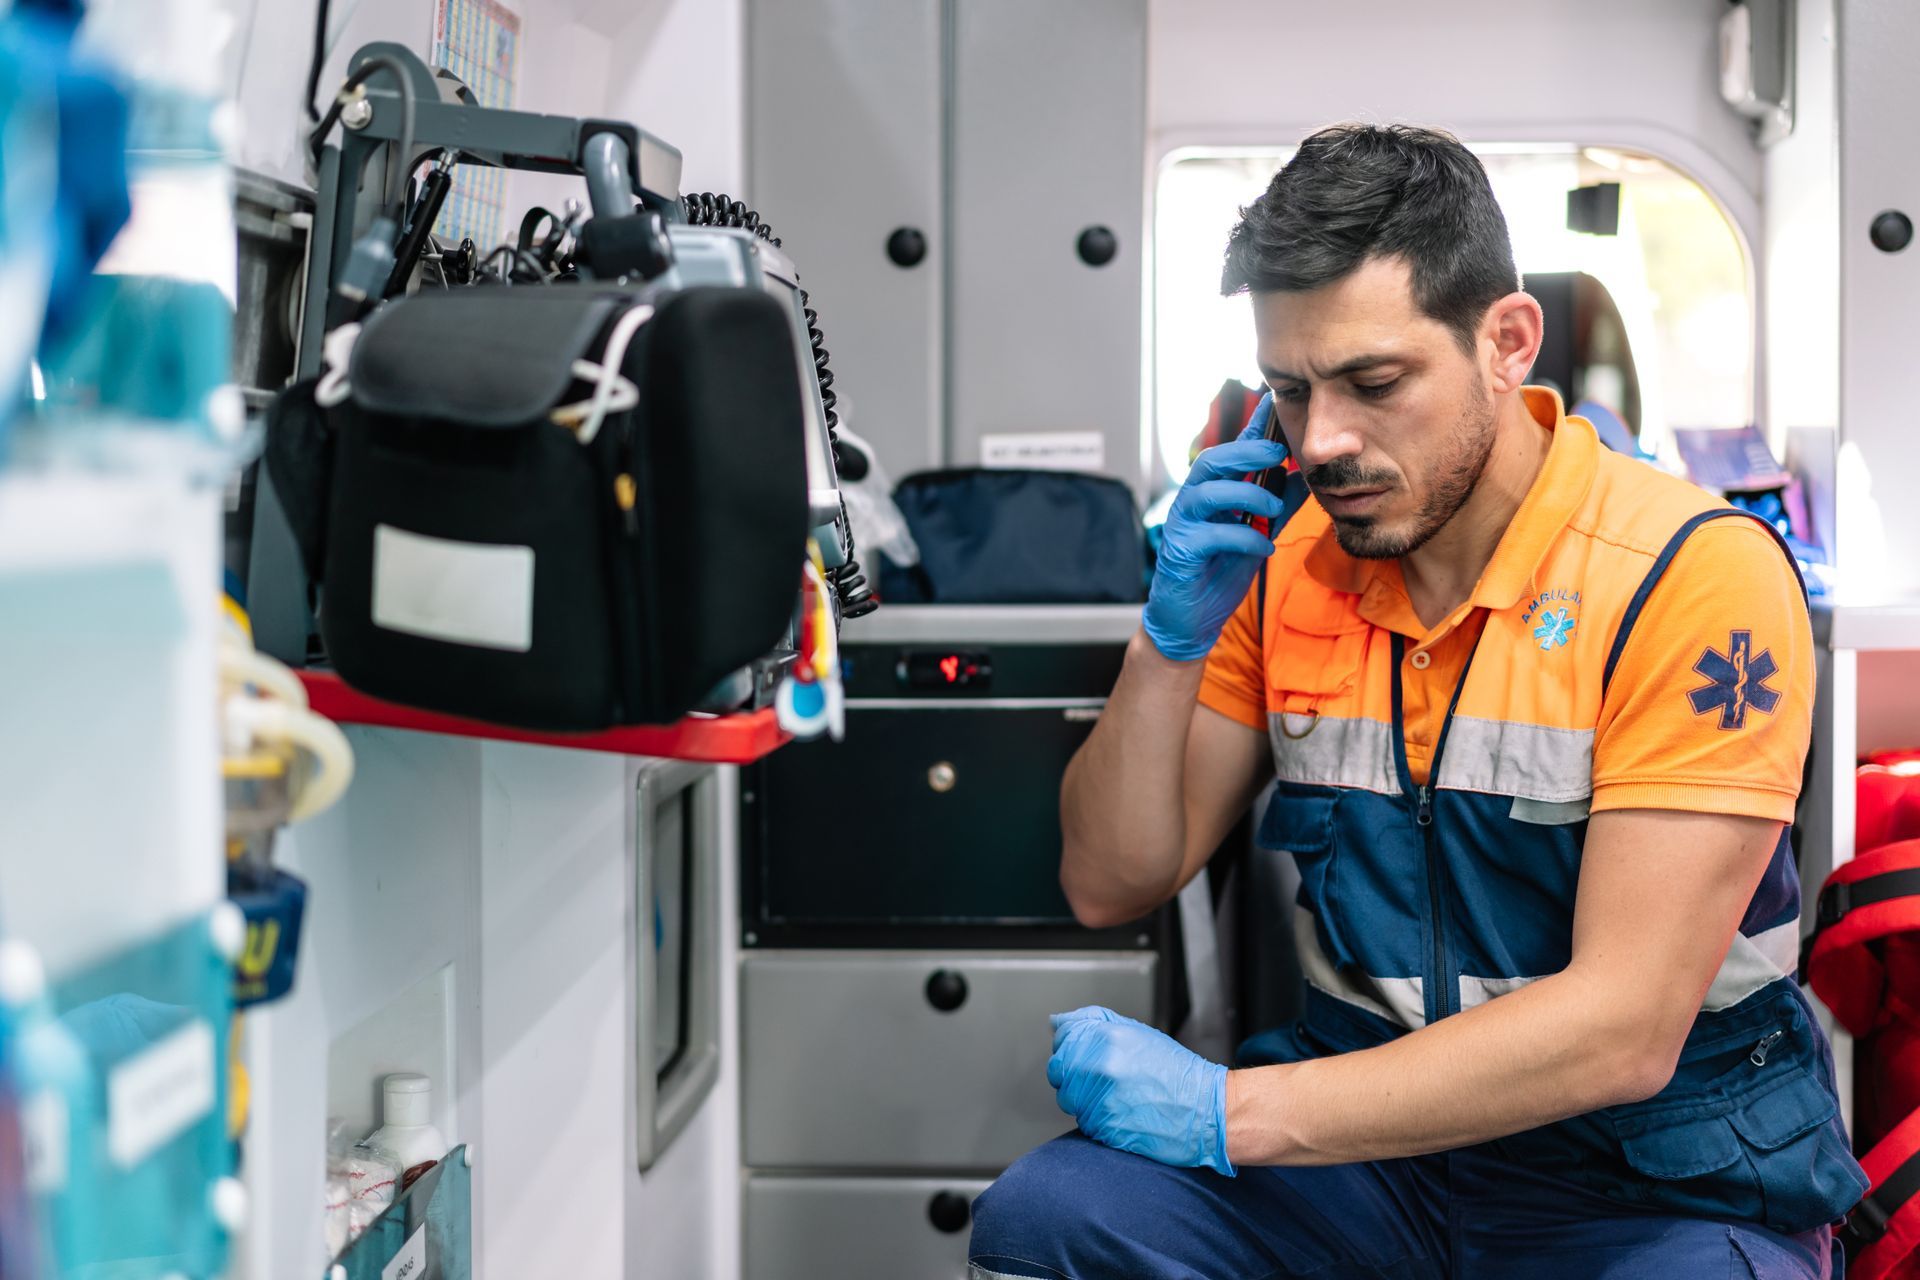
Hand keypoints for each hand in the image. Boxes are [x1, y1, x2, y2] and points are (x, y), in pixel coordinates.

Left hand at [1047, 1006, 1233, 1175]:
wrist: (1204, 1111)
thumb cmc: (1175, 1073)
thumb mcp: (1137, 1033)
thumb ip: (1093, 1023)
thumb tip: (1058, 1022)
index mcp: (1107, 1039)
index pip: (1063, 1039)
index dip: (1073, 1047)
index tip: (1087, 1054)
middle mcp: (1099, 1067)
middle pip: (1059, 1071)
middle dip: (1074, 1074)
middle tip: (1103, 1078)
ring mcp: (1099, 1099)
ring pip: (1068, 1098)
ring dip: (1084, 1098)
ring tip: (1117, 1096)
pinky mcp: (1103, 1128)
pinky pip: (1083, 1122)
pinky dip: (1097, 1119)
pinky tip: (1123, 1113)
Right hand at [1142, 393, 1289, 661]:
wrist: (1191, 621)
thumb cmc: (1219, 573)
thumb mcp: (1257, 534)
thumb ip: (1277, 506)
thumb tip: (1304, 478)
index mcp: (1211, 493)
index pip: (1230, 452)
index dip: (1251, 428)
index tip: (1272, 404)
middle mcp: (1192, 502)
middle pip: (1212, 461)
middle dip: (1247, 452)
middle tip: (1280, 453)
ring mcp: (1182, 526)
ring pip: (1207, 492)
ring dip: (1247, 494)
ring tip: (1274, 506)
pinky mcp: (1180, 552)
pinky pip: (1212, 534)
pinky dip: (1243, 536)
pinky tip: (1263, 546)